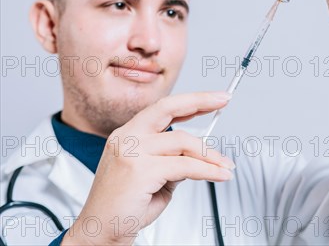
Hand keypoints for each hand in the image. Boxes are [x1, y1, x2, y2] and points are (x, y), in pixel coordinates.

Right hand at [62, 92, 235, 245]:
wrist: (101, 232)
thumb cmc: (125, 207)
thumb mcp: (154, 175)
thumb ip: (172, 160)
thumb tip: (197, 155)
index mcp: (127, 135)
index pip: (162, 108)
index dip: (190, 101)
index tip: (213, 98)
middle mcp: (126, 138)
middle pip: (168, 108)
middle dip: (200, 101)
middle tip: (223, 100)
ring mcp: (131, 152)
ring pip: (183, 142)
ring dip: (210, 155)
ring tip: (225, 166)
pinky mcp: (140, 170)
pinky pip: (185, 166)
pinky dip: (208, 170)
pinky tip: (219, 174)